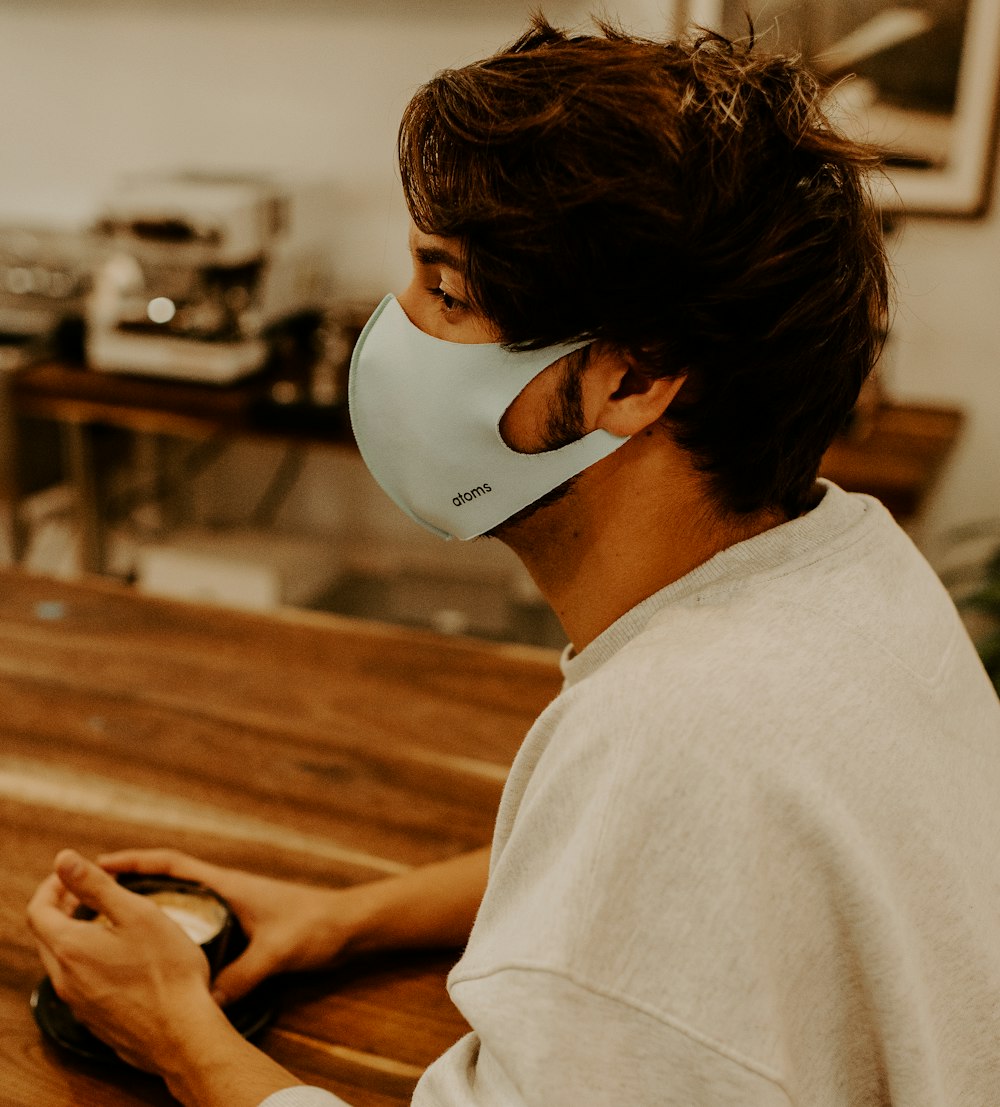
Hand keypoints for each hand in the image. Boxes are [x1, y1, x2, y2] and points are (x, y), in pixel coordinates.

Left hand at [27, 849, 228, 1072]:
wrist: (180, 1034)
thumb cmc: (166, 970)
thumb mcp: (136, 914)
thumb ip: (96, 885)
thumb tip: (63, 859)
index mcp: (70, 947)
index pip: (38, 910)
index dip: (52, 886)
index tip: (74, 873)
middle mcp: (64, 977)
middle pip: (46, 935)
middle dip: (61, 906)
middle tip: (89, 889)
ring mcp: (78, 1002)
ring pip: (60, 959)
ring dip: (73, 932)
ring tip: (105, 918)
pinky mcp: (93, 1018)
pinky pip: (77, 981)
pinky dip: (86, 957)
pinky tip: (119, 954)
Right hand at [97, 848, 362, 1005]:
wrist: (349, 925)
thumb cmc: (316, 927)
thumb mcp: (276, 952)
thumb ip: (242, 976)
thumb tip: (205, 1003)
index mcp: (227, 885)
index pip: (172, 864)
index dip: (135, 862)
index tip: (100, 865)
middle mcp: (226, 890)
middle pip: (169, 880)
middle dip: (132, 885)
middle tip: (93, 901)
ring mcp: (234, 905)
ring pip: (182, 901)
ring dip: (152, 907)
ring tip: (115, 927)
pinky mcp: (243, 923)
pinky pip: (197, 921)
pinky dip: (175, 928)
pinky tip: (162, 953)